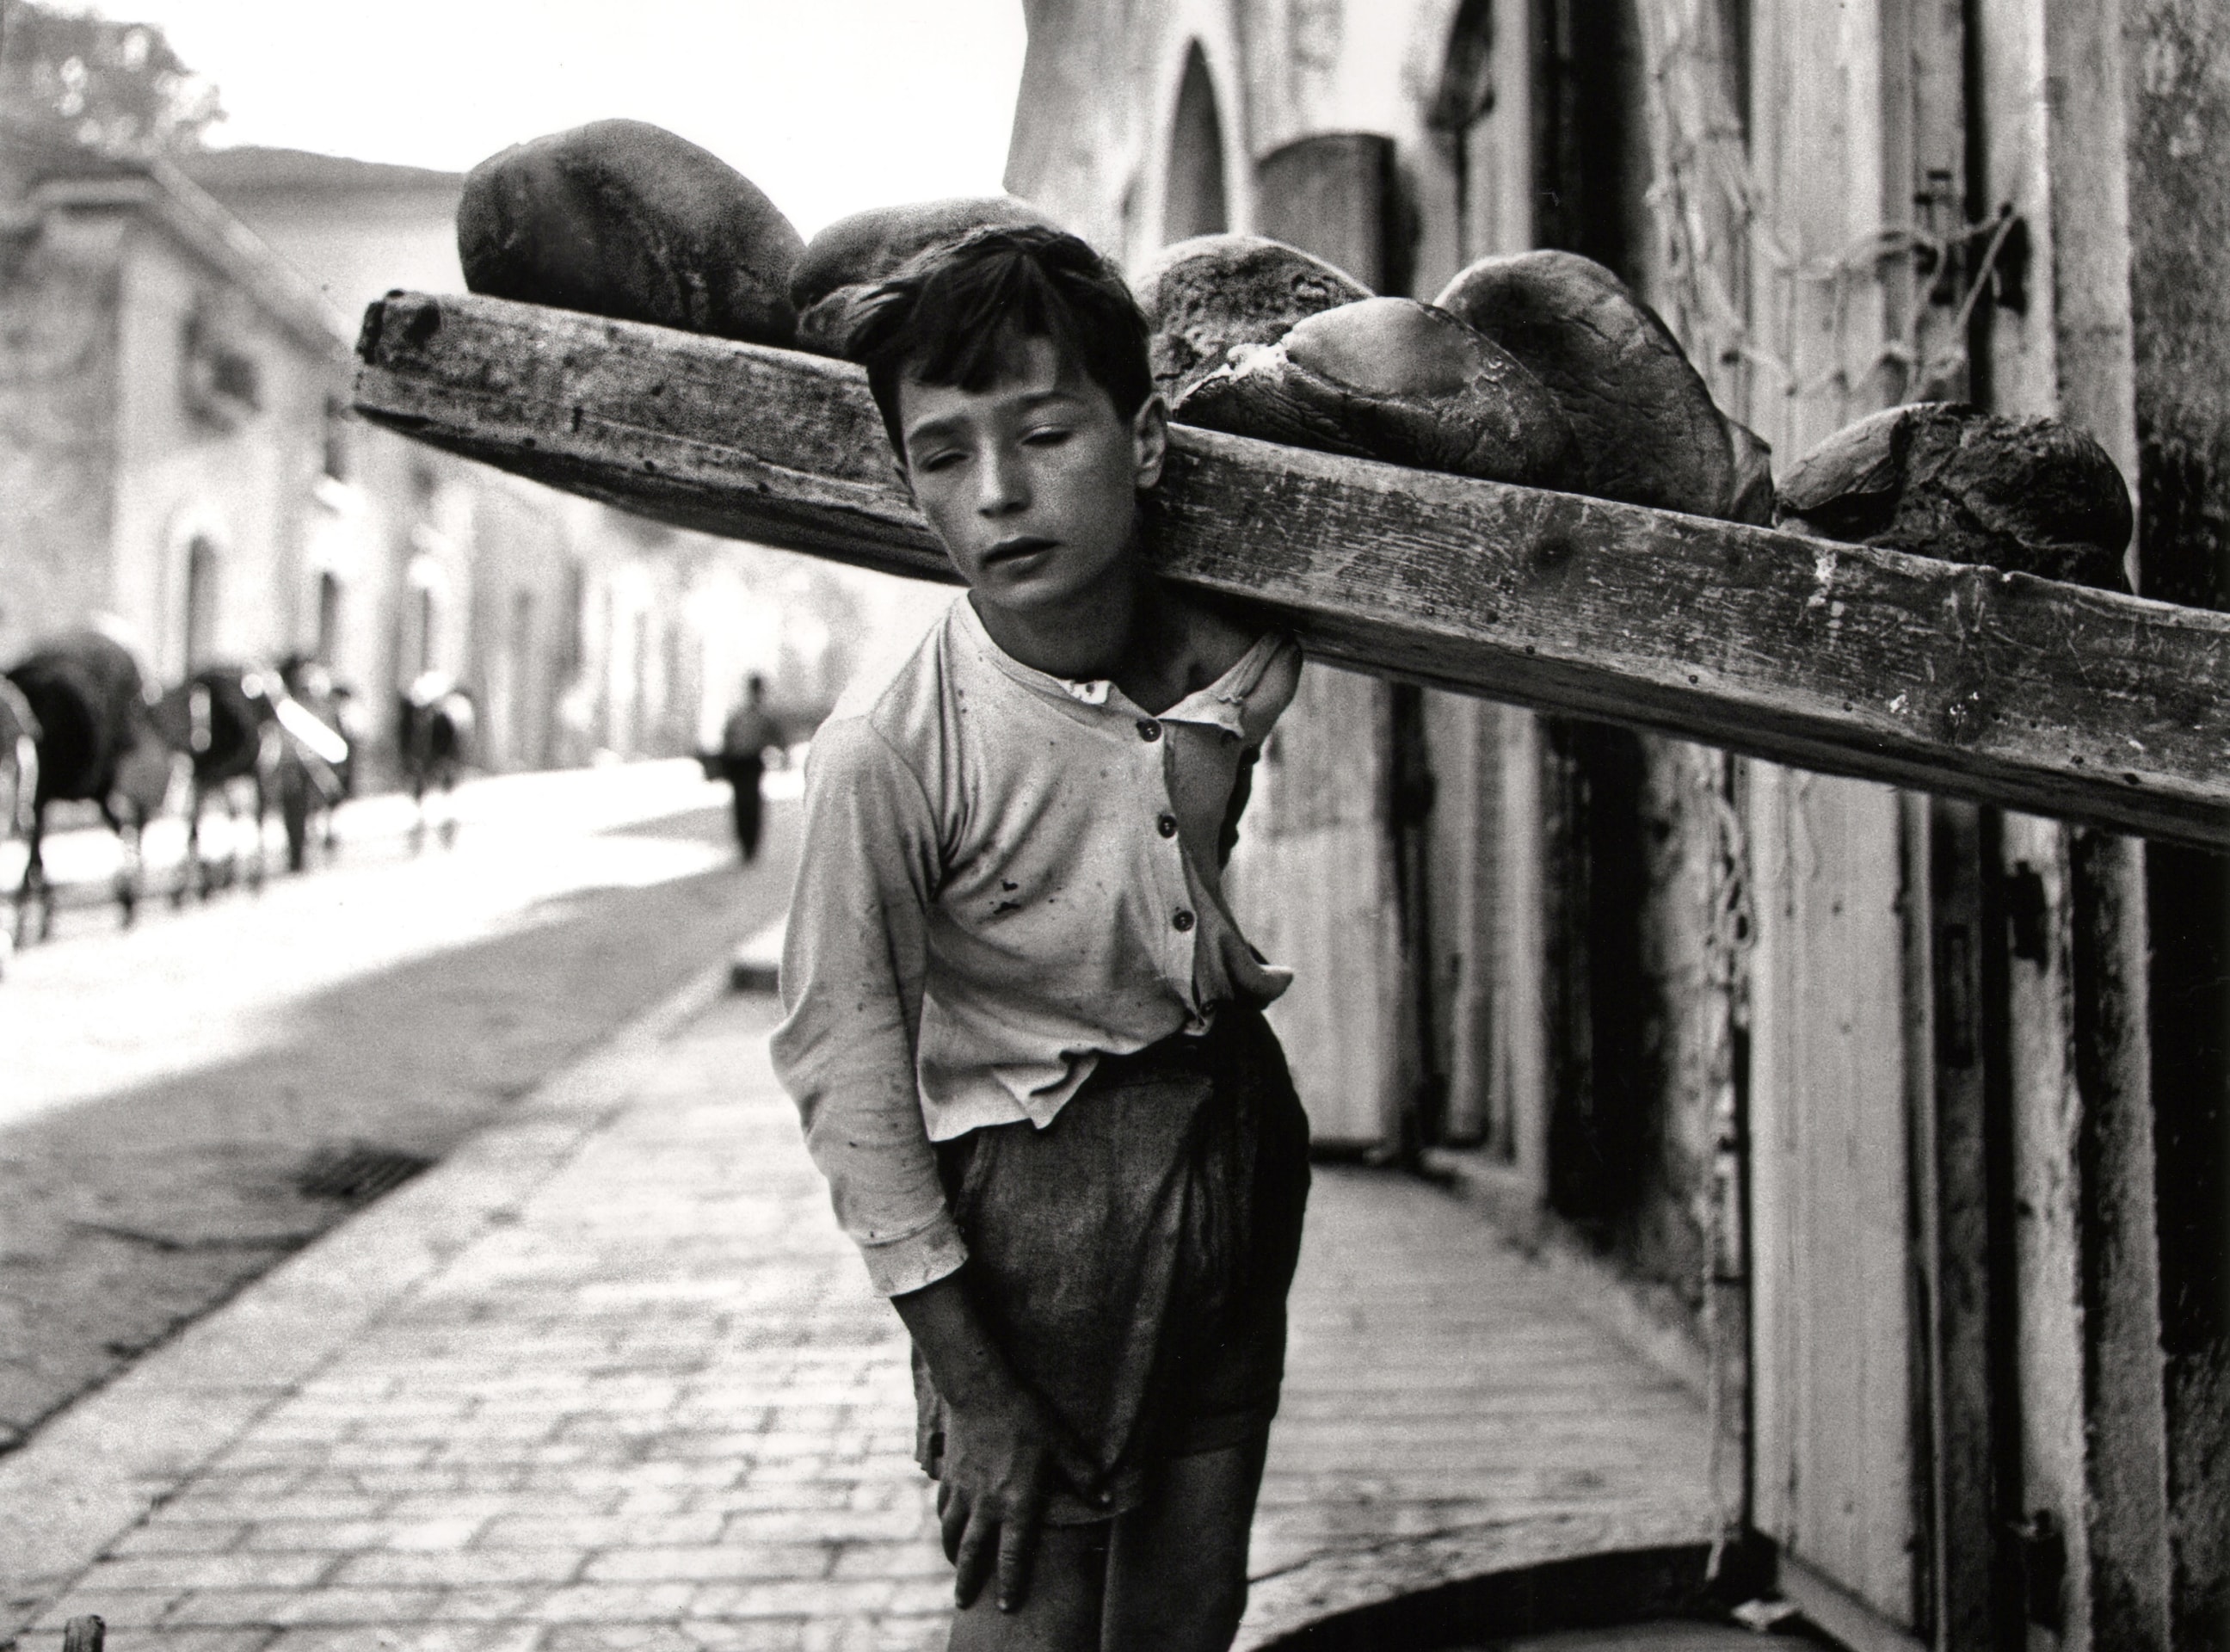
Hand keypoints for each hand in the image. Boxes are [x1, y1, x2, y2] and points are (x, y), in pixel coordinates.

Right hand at [936, 1381, 1099, 1611]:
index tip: (1007, 1606)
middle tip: (963, 1602)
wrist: (980, 1388)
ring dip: (953, 1556)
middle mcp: (985, 1504)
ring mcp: (963, 1491)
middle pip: (972, 1553)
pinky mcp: (949, 1475)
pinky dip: (944, 1525)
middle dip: (968, 1581)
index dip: (1011, 1583)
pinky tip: (947, 1527)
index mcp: (1016, 1501)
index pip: (1013, 1554)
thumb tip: (1106, 1499)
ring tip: (955, 1569)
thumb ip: (1082, 1473)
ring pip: (952, 1534)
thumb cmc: (1025, 1414)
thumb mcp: (1061, 1441)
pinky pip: (943, 1509)